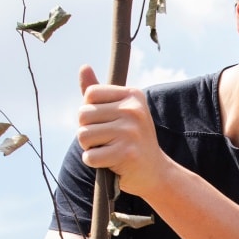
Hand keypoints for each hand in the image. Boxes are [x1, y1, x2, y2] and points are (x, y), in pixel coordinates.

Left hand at [77, 65, 166, 198]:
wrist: (155, 172)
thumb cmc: (132, 141)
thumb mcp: (120, 112)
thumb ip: (100, 93)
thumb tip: (83, 66)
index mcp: (133, 95)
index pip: (90, 94)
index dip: (90, 112)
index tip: (106, 123)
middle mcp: (133, 110)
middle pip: (83, 115)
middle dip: (88, 131)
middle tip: (106, 140)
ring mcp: (130, 131)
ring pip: (83, 135)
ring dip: (90, 147)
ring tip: (108, 150)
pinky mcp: (126, 153)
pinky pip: (89, 157)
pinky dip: (94, 163)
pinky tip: (111, 162)